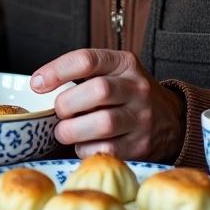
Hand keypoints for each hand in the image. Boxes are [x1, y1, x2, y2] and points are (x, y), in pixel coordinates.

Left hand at [31, 48, 183, 160]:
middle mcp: (137, 88)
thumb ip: (81, 75)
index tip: (37, 83)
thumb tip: (38, 85)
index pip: (87, 59)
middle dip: (67, 104)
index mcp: (125, 63)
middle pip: (98, 91)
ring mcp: (143, 118)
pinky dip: (86, 149)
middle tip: (59, 112)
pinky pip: (107, 150)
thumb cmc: (126, 95)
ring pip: (104, 123)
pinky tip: (83, 144)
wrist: (172, 121)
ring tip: (65, 131)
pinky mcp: (142, 146)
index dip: (57, 71)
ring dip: (73, 130)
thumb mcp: (112, 72)